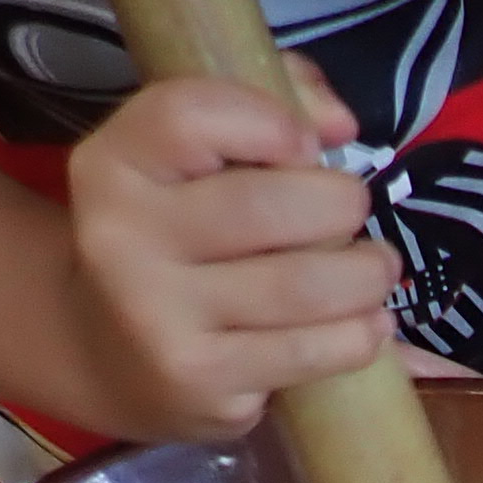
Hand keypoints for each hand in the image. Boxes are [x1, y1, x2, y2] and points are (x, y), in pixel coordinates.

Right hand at [65, 62, 397, 442]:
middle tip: (354, 213)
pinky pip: (310, 352)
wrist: (107, 354)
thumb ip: (271, 100)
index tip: (307, 145)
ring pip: (303, 283)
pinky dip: (360, 335)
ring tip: (374, 269)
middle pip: (269, 205)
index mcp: (113, 165)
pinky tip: (366, 323)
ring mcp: (157, 319)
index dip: (272, 121)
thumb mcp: (196, 153)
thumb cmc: (177, 235)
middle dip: (342, 204)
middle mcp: (122, 239)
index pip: (192, 115)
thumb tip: (339, 123)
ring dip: (367, 273)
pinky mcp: (201, 383)